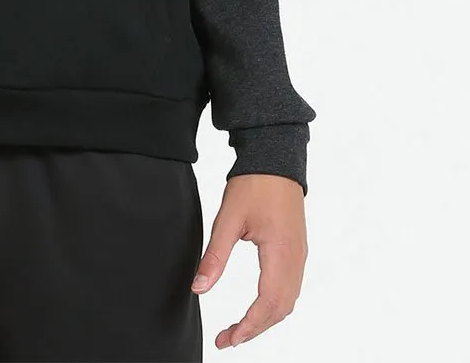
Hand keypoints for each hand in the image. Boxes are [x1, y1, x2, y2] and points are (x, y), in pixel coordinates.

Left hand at [191, 174, 307, 348]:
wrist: (275, 158)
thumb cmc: (253, 184)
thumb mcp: (228, 219)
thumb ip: (215, 256)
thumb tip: (199, 288)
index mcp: (281, 253)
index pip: (269, 304)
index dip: (249, 327)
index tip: (228, 339)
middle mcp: (296, 259)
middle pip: (281, 309)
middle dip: (255, 329)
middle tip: (228, 338)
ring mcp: (299, 255)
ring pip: (287, 300)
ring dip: (265, 319)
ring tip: (239, 328)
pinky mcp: (296, 249)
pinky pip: (290, 287)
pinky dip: (274, 304)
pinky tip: (258, 306)